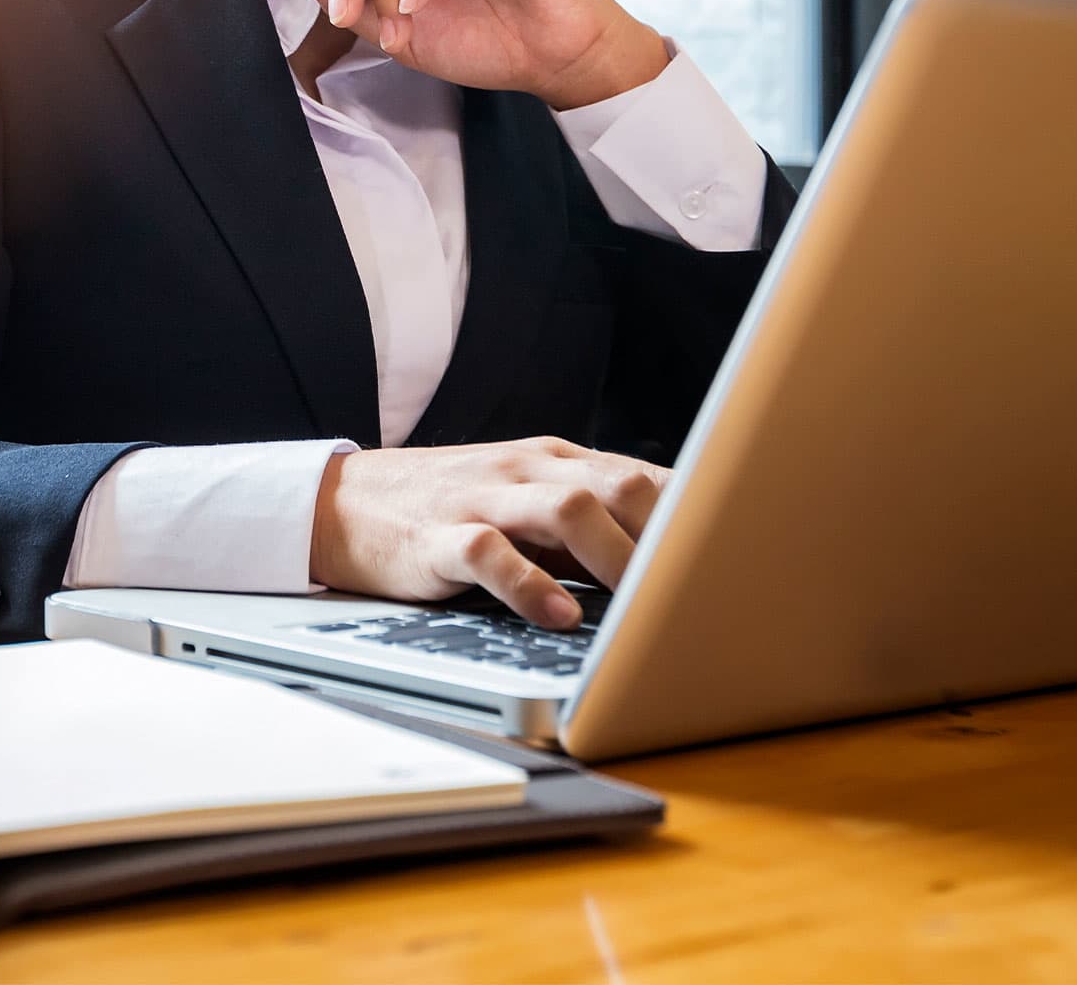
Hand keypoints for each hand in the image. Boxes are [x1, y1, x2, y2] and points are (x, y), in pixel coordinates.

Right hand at [308, 437, 673, 628]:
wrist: (345, 504)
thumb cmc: (453, 509)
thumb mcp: (527, 502)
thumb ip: (588, 524)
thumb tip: (666, 564)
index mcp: (558, 460)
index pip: (643, 475)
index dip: (694, 516)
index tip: (731, 560)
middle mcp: (528, 469)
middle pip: (618, 484)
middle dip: (665, 537)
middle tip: (695, 590)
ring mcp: (484, 497)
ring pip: (566, 509)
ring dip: (614, 558)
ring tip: (639, 605)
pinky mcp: (440, 537)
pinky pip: (492, 553)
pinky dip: (531, 586)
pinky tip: (557, 617)